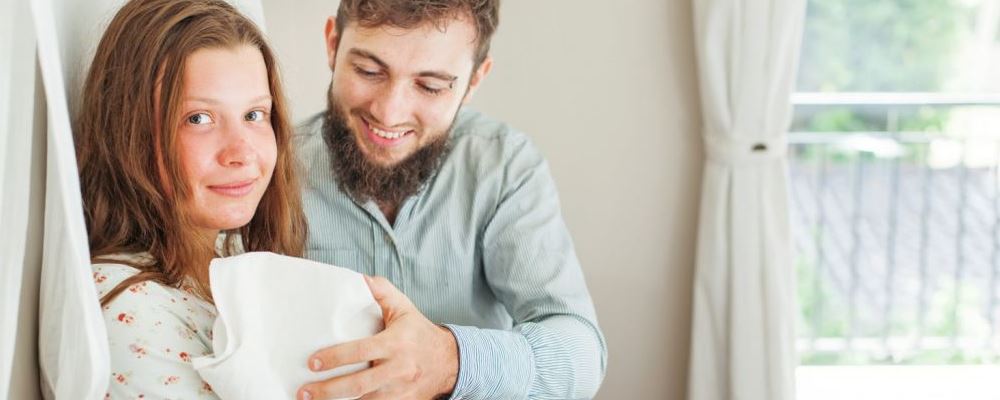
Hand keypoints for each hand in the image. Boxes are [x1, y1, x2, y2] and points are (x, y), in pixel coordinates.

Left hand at [298, 275, 458, 399]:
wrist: (449, 361)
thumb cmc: (419, 332)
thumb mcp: (404, 308)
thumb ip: (381, 291)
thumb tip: (359, 279)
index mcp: (396, 343)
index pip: (362, 351)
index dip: (336, 358)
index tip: (313, 362)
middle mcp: (399, 368)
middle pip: (359, 384)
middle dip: (329, 390)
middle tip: (304, 391)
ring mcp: (400, 390)